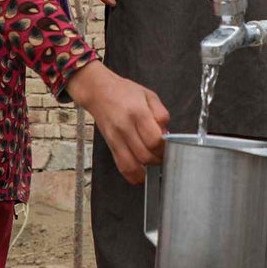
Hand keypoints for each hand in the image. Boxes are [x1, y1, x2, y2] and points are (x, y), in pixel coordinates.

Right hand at [66, 61, 168, 182]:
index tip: (168, 145)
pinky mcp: (110, 146)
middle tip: (162, 153)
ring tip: (153, 162)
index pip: (154, 141)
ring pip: (132, 167)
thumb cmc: (124, 92)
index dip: (164, 147)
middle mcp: (125, 128)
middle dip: (158, 159)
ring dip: (147, 170)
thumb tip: (166, 133)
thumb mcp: (149, 95)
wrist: (98, 92)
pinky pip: (122, 167)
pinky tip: (142, 172)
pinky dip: (133, 175)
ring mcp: (115, 139)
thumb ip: (161, 114)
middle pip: (145, 156)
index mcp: (137, 112)